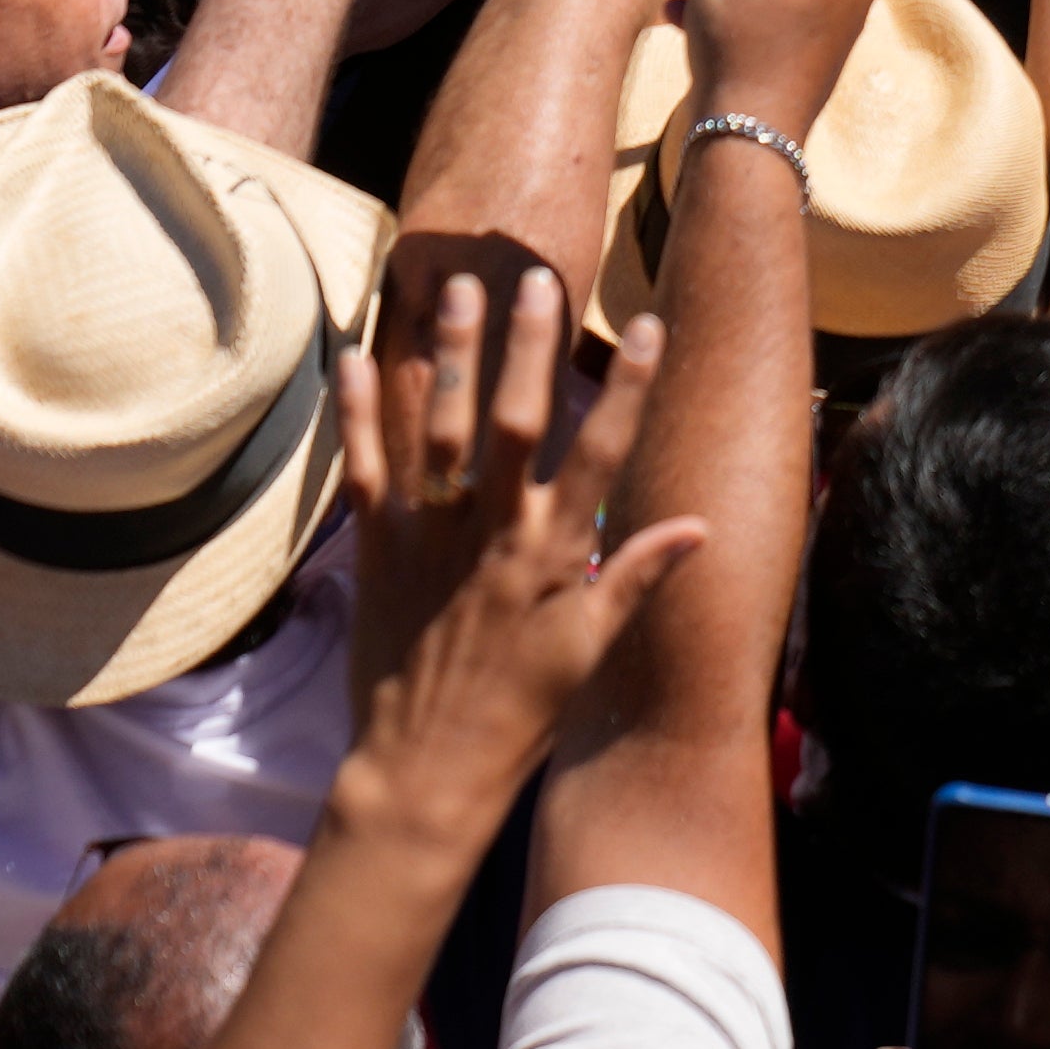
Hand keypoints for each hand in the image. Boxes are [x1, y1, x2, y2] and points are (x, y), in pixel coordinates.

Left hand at [335, 267, 699, 845]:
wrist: (424, 773)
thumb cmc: (516, 717)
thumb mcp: (587, 653)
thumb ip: (633, 579)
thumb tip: (696, 528)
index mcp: (549, 559)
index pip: (599, 456)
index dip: (624, 390)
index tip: (645, 329)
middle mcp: (490, 538)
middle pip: (511, 423)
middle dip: (524, 347)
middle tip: (532, 275)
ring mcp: (428, 541)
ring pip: (438, 431)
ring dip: (447, 356)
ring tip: (455, 286)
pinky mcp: (376, 553)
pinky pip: (365, 470)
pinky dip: (358, 414)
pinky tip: (353, 356)